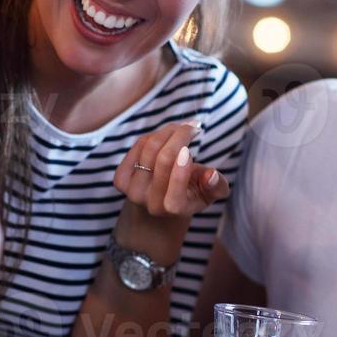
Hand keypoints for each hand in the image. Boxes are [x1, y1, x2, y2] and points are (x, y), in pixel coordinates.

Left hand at [113, 121, 228, 239]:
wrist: (159, 202)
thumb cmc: (191, 193)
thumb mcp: (209, 192)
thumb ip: (216, 186)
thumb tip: (212, 175)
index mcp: (173, 210)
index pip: (174, 196)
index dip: (180, 172)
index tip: (188, 150)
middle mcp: (150, 203)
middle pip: (162, 160)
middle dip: (179, 136)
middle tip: (193, 126)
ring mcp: (132, 191)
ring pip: (149, 148)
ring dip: (168, 131)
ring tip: (181, 128)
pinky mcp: (120, 179)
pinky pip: (138, 146)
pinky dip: (154, 135)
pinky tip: (165, 137)